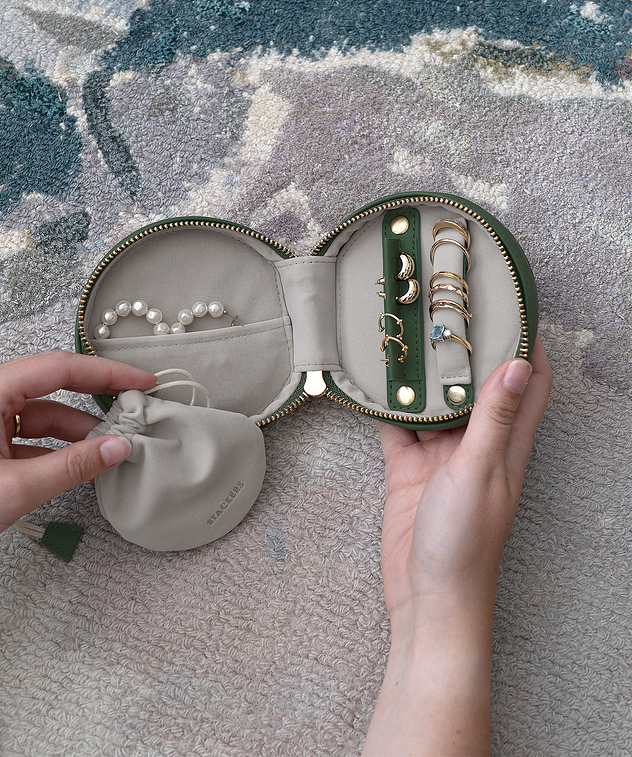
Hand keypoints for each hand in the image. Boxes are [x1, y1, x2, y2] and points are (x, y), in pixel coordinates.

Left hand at [0, 351, 156, 541]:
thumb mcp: (14, 487)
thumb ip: (72, 466)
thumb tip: (118, 447)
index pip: (60, 368)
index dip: (106, 372)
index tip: (142, 380)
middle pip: (54, 389)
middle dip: (96, 402)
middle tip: (134, 411)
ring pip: (42, 417)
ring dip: (78, 432)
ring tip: (112, 448)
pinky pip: (28, 438)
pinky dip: (57, 450)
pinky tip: (80, 466)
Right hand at [362, 338, 552, 756]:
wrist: (426, 597)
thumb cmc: (464, 544)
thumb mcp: (479, 472)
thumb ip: (494, 419)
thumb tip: (518, 364)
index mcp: (508, 443)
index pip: (529, 383)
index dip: (527, 344)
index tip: (513, 305)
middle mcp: (478, 444)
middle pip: (477, 385)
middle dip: (466, 350)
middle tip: (446, 310)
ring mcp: (442, 456)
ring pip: (434, 402)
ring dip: (423, 375)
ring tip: (406, 335)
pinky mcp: (408, 469)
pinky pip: (397, 428)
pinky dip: (387, 406)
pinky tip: (373, 382)